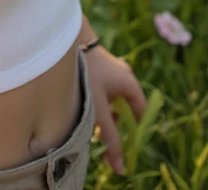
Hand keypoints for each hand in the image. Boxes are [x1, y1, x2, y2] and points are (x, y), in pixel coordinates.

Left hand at [83, 45, 147, 175]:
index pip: (141, 112)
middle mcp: (123, 75)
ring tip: (88, 123)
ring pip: (110, 100)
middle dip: (113, 124)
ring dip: (102, 114)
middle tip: (101, 137)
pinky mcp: (95, 68)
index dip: (135, 130)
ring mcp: (109, 70)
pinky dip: (94, 102)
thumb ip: (109, 138)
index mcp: (130, 83)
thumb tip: (120, 167)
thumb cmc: (86, 74)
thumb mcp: (98, 110)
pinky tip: (81, 108)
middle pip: (124, 107)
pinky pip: (101, 91)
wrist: (66, 40)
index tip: (126, 145)